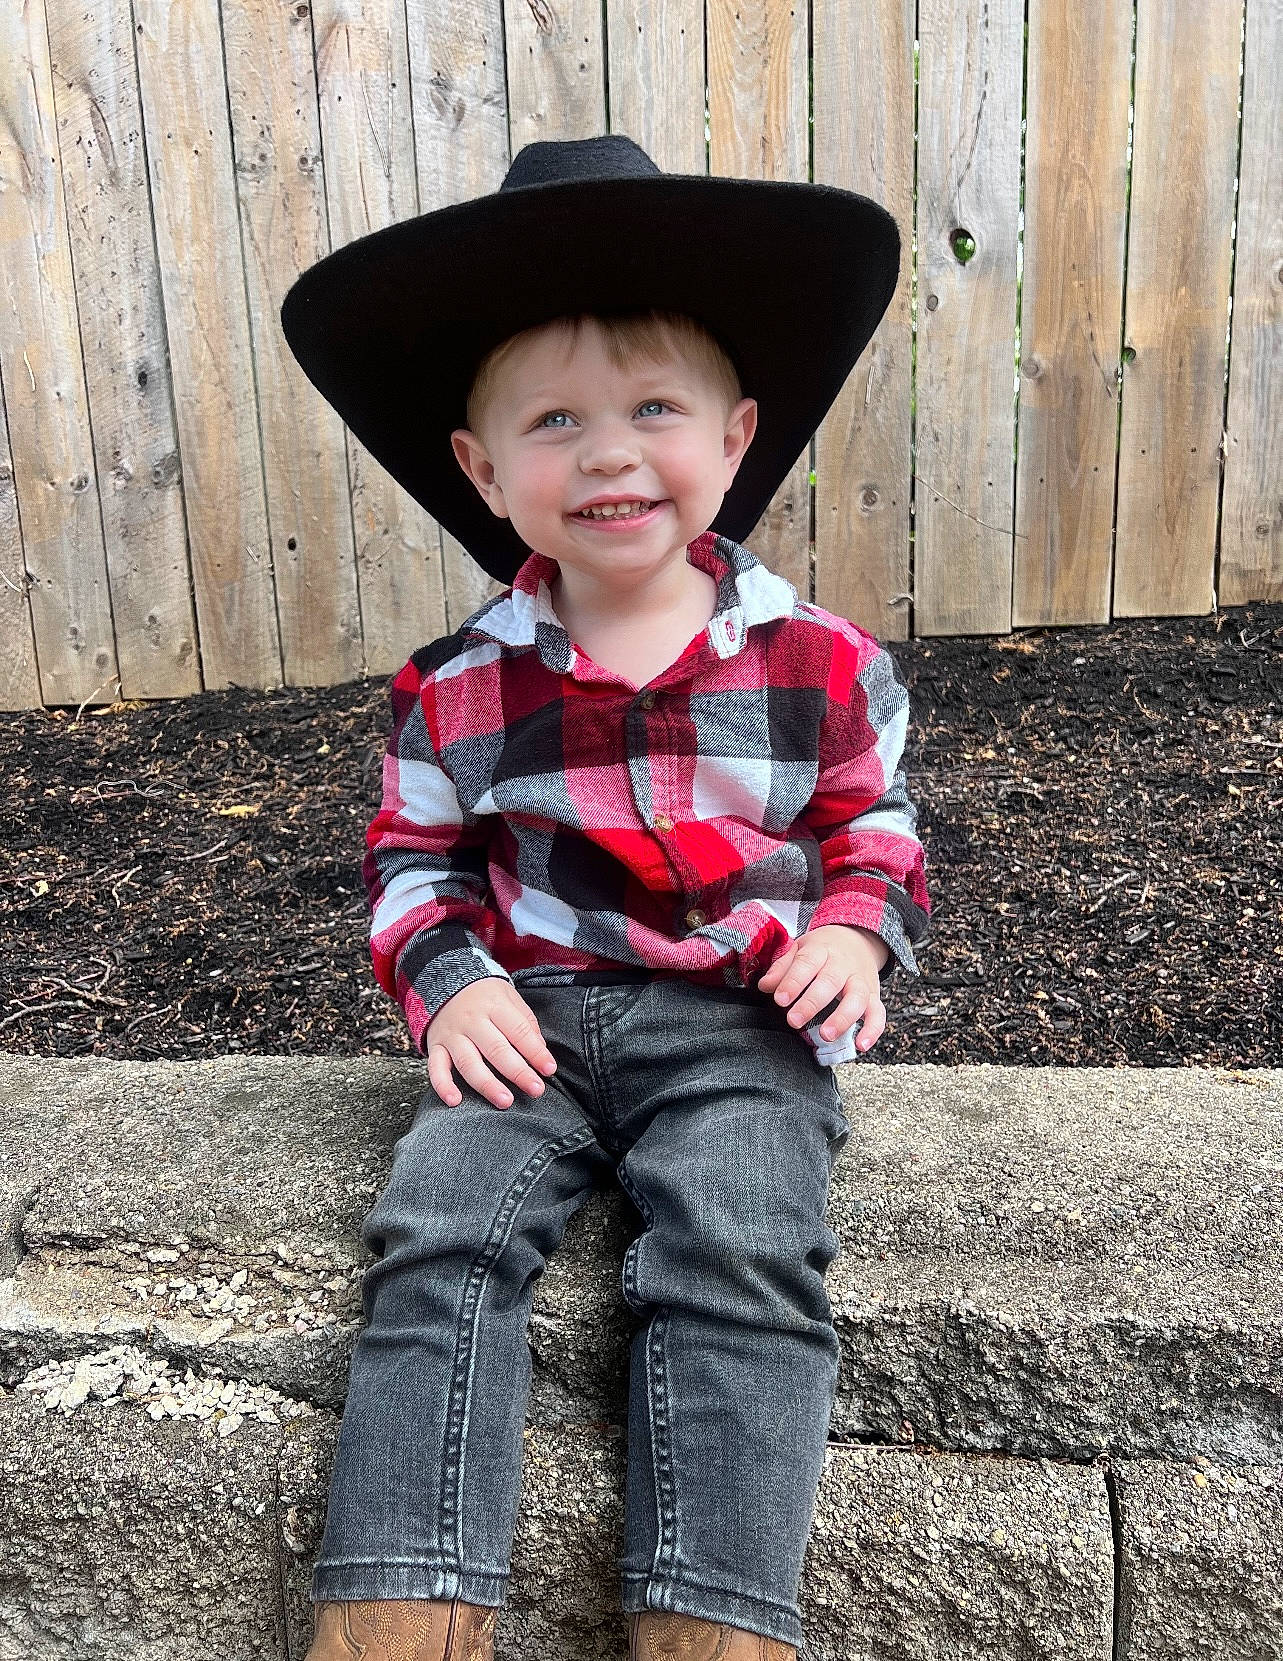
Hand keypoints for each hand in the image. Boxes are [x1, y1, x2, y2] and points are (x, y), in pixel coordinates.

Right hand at [424, 977, 557, 1108]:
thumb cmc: (484, 994)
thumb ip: (525, 1023)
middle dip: (518, 1072)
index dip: (535, 1052)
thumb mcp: (509, 997)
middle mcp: (471, 1020)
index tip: (549, 1069)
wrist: (444, 980)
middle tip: (536, 1090)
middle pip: (496, 1049)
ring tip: (505, 1101)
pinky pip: (435, 1068)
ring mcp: (452, 1034)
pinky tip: (454, 1101)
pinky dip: (443, 1086)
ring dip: (487, 1085)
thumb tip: (540, 1051)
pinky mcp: (435, 1046)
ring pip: (468, 1063)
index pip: (518, 1031)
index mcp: (494, 1005)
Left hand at [756, 924, 887, 1053]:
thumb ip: (781, 967)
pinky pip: (878, 1013)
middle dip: (812, 1003)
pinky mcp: (873, 996)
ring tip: (825, 1035)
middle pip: (830, 982)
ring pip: (857, 998)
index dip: (793, 982)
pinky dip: (873, 1030)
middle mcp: (843, 965)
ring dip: (842, 1018)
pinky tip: (861, 1046)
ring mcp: (860, 981)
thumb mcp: (799, 949)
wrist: (856, 939)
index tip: (779, 999)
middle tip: (793, 1020)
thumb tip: (764, 986)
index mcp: (821, 950)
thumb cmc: (821, 950)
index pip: (807, 963)